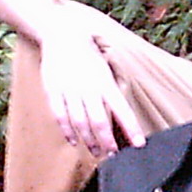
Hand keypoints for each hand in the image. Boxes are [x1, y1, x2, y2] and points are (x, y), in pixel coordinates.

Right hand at [39, 29, 144, 156]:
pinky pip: (60, 117)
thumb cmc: (89, 55)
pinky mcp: (53, 92)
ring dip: (89, 141)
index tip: (139, 144)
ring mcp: (69, 91)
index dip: (131, 129)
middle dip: (108, 142)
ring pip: (80, 123)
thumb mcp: (106, 70)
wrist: (62, 35)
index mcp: (105, 82)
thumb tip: (121, 115)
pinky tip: (74, 141)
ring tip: (97, 152)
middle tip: (113, 155)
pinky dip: (67, 132)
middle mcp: (88, 88)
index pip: (122, 110)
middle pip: (100, 122)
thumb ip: (111, 92)